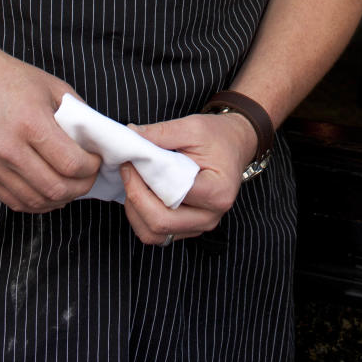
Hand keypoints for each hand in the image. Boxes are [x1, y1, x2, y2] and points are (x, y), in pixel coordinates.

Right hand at [0, 45, 101, 212]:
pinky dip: (39, 203)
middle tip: (89, 175)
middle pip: (56, 187)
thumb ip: (80, 115)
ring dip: (62, 198)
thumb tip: (100, 141)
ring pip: (37, 200)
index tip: (96, 160)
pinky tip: (51, 191)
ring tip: (72, 184)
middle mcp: (10, 148)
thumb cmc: (16, 80)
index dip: (91, 167)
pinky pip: (17, 202)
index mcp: (31, 123)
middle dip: (81, 186)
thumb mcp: (55, 88)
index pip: (70, 163)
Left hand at [120, 111, 256, 245]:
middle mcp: (210, 216)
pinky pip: (158, 234)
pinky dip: (142, 217)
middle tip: (127, 170)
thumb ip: (161, 133)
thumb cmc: (217, 136)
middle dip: (135, 196)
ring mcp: (200, 226)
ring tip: (133, 182)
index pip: (172, 195)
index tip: (130, 161)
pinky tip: (141, 194)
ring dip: (135, 211)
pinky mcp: (189, 229)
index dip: (144, 180)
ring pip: (155, 234)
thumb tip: (130, 135)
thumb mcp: (192, 127)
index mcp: (217, 191)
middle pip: (160, 222)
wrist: (234, 145)